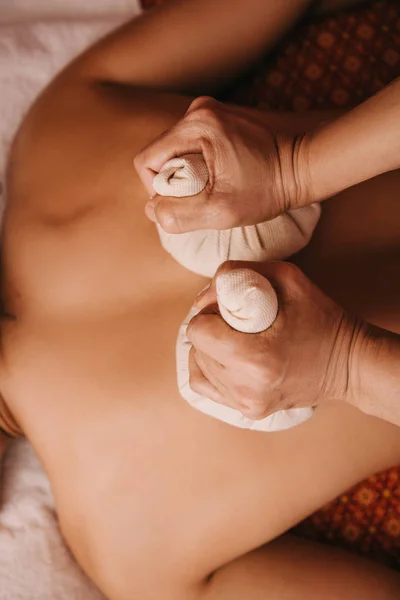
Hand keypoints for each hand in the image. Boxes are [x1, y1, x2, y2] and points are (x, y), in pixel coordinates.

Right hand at [134, 97, 311, 232]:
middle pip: (161, 154)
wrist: (305, 164)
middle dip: (174, 182)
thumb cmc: (268, 187)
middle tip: (205, 197)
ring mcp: (210, 111)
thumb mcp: (220, 211)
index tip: (183, 204)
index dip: (155, 190)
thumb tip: (152, 210)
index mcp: (195, 125)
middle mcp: (198, 110)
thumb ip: (178, 214)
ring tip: (218, 186)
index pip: (146, 161)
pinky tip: (224, 175)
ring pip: (176, 151)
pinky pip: (193, 146)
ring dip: (188, 174)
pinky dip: (200, 165)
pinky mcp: (220, 117)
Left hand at [187, 260, 366, 419]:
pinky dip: (210, 368)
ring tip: (238, 340)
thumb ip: (238, 273)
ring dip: (211, 349)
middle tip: (238, 323)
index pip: (197, 331)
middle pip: (197, 348)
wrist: (349, 364)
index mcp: (254, 358)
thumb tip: (204, 296)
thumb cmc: (321, 318)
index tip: (229, 309)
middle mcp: (246, 388)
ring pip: (199, 367)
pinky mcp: (250, 412)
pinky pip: (205, 386)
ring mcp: (247, 404)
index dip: (209, 312)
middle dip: (211, 330)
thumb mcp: (286, 278)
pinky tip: (228, 357)